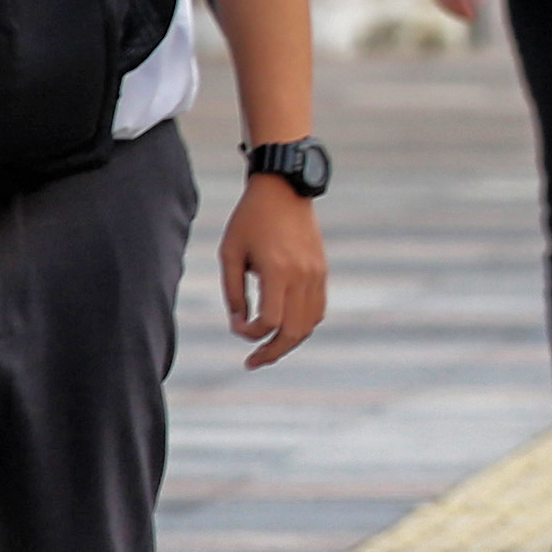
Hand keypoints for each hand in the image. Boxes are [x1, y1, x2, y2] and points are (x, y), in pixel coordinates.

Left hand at [220, 177, 328, 368]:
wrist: (284, 188)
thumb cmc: (250, 219)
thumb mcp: (230, 253)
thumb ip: (233, 292)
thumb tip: (240, 323)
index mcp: (277, 271)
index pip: (269, 321)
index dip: (249, 333)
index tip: (235, 325)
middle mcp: (302, 276)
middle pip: (293, 332)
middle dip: (272, 352)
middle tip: (253, 362)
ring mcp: (316, 274)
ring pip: (309, 324)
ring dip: (289, 342)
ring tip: (268, 349)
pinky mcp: (321, 271)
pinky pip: (317, 309)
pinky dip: (302, 325)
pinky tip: (285, 327)